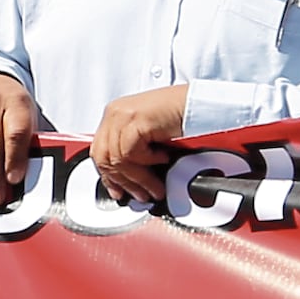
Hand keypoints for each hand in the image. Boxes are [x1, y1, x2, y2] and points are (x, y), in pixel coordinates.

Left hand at [91, 86, 192, 203]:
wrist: (199, 103)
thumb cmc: (181, 117)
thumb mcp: (148, 136)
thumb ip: (133, 151)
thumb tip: (126, 180)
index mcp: (114, 116)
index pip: (100, 152)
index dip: (109, 176)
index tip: (119, 192)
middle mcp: (115, 113)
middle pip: (103, 157)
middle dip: (123, 182)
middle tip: (141, 195)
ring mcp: (123, 114)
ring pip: (118, 159)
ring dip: (140, 179)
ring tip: (156, 186)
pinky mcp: (136, 119)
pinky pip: (131, 153)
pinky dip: (148, 161)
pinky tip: (164, 158)